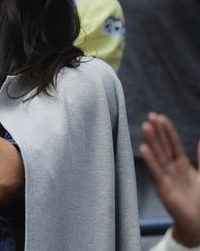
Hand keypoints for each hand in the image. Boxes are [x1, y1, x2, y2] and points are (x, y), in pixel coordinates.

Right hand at [140, 112, 199, 246]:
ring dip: (151, 141)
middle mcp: (172, 168)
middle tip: (150, 116)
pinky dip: (150, 160)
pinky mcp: (163, 188)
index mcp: (182, 164)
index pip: (173, 144)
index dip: (167, 131)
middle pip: (164, 146)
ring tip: (145, 126)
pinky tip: (144, 148)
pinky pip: (156, 172)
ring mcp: (166, 177)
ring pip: (158, 156)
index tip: (160, 117)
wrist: (198, 221)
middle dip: (157, 132)